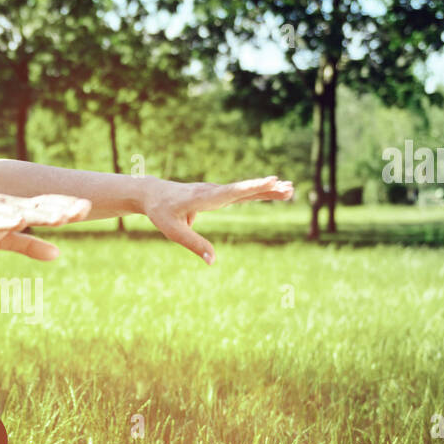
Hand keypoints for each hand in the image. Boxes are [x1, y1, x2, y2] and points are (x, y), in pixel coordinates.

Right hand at [0, 190, 91, 259]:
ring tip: (61, 215)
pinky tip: (18, 219)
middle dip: (61, 207)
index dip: (66, 209)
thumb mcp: (1, 240)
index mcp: (15, 211)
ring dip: (39, 212)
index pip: (45, 209)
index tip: (89, 209)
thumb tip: (58, 254)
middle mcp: (5, 205)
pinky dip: (4, 218)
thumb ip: (29, 245)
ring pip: (18, 210)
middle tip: (87, 207)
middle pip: (37, 206)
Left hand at [141, 176, 293, 262]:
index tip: (270, 181)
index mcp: (203, 198)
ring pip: (246, 190)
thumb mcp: (173, 231)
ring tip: (291, 189)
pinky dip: (258, 190)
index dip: (251, 188)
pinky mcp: (218, 194)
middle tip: (290, 188)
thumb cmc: (161, 212)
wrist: (153, 194)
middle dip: (267, 189)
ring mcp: (217, 191)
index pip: (231, 192)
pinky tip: (274, 190)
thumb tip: (213, 261)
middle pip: (244, 190)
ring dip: (268, 189)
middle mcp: (213, 191)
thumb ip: (194, 245)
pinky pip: (241, 192)